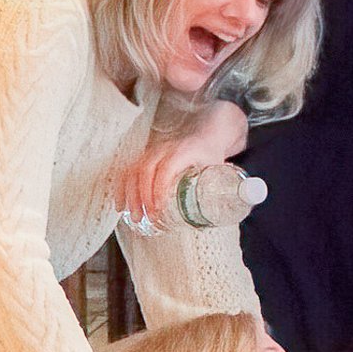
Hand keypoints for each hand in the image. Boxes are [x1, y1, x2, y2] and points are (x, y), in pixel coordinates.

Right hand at [116, 100, 250, 231]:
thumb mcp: (220, 167)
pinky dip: (122, 188)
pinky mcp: (146, 157)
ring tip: (133, 216)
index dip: (160, 189)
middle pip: (145, 171)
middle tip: (146, 218)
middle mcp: (165, 149)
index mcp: (184, 151)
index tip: (159, 209)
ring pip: (133, 171)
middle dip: (142, 197)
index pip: (166, 169)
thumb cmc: (213, 153)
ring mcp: (153, 152)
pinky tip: (120, 205)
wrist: (208, 133)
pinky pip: (128, 171)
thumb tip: (232, 212)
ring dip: (130, 195)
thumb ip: (225, 187)